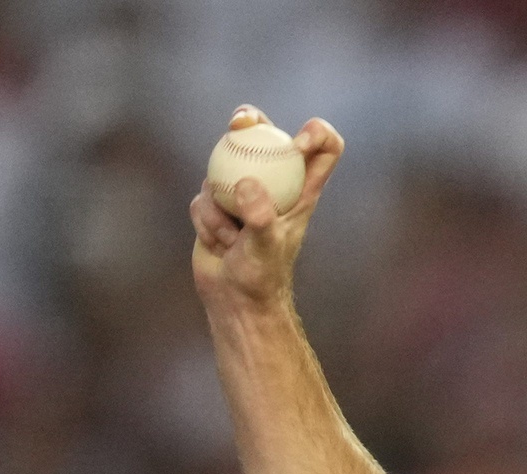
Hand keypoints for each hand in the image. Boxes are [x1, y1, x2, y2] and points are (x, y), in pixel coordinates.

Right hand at [189, 106, 342, 311]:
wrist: (235, 299)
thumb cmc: (261, 277)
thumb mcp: (266, 245)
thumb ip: (259, 215)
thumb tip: (246, 183)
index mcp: (301, 191)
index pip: (324, 150)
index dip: (317, 135)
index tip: (297, 141)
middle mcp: (273, 187)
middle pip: (267, 137)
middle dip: (252, 121)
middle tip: (240, 120)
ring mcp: (242, 193)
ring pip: (223, 170)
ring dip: (220, 205)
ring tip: (232, 239)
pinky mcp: (215, 205)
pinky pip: (202, 198)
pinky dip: (206, 221)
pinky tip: (217, 244)